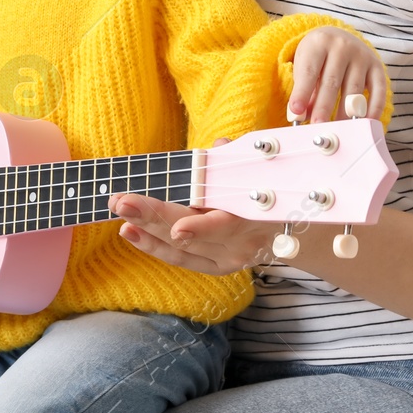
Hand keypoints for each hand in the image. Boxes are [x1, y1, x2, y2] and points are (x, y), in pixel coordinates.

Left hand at [110, 138, 279, 274]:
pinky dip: (153, 245)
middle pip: (193, 235)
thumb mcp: (262, 171)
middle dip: (154, 218)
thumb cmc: (269, 191)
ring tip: (119, 215)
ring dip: (146, 232)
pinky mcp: (217, 267)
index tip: (178, 229)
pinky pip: (180, 258)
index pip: (226, 225)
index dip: (202, 228)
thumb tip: (220, 145)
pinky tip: (130, 232)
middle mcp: (241, 244)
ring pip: (181, 249)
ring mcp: (228, 260)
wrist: (293, 228)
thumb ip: (238, 159)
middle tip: (122, 202)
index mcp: (255, 218)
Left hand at [286, 25, 388, 123]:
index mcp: (318, 43)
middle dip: (323, 107)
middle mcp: (341, 46)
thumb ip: (304, 90)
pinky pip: (378, 89)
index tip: (296, 113)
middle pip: (331, 81)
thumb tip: (302, 116)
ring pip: (353, 89)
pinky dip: (373, 108)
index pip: (309, 71)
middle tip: (317, 126)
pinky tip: (366, 122)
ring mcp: (361, 55)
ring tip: (338, 130)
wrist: (339, 37)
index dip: (302, 93)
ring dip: (345, 112)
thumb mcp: (305, 65)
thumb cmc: (317, 57)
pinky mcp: (377, 65)